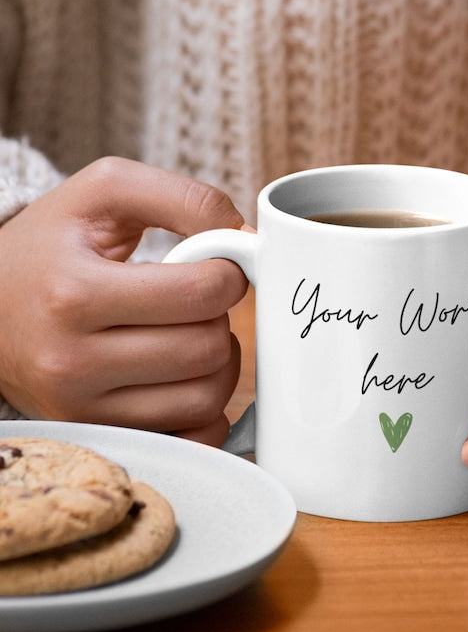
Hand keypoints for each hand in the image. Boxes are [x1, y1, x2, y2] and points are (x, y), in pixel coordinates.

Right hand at [0, 157, 248, 444]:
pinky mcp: (101, 436)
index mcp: (74, 294)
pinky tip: (185, 377)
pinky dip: (206, 409)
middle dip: (220, 318)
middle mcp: (71, 363)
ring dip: (217, 361)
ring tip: (187, 333)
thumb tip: (250, 237)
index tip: (215, 268)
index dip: (228, 274)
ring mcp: (83, 410)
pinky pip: (193, 439)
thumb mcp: (105, 193)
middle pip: (207, 349)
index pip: (201, 293)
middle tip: (197, 303)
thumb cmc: (51, 246)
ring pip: (207, 398)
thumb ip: (183, 199)